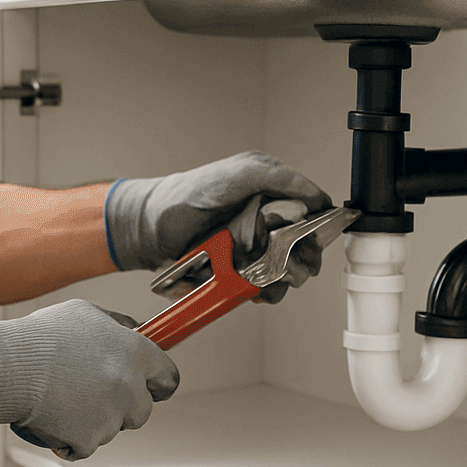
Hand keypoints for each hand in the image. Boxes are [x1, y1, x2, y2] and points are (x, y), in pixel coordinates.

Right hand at [0, 300, 178, 460]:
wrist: (9, 368)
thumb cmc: (41, 339)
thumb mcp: (86, 314)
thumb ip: (118, 326)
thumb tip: (135, 330)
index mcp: (135, 353)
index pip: (169, 377)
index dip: (158, 383)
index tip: (150, 386)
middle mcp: (129, 386)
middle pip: (142, 410)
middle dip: (122, 406)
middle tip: (93, 393)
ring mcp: (111, 416)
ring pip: (112, 428)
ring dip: (93, 420)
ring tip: (63, 397)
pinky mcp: (89, 439)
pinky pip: (86, 445)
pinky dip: (70, 438)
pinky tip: (52, 416)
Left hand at [104, 151, 331, 301]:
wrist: (149, 227)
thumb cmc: (187, 194)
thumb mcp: (238, 174)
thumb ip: (277, 177)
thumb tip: (313, 195)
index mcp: (270, 191)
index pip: (310, 211)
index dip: (317, 227)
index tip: (315, 241)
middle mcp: (264, 219)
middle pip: (302, 246)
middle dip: (301, 260)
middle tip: (295, 267)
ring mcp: (252, 247)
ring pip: (285, 271)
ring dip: (279, 279)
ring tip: (267, 279)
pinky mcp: (238, 270)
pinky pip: (260, 287)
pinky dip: (260, 292)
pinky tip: (253, 290)